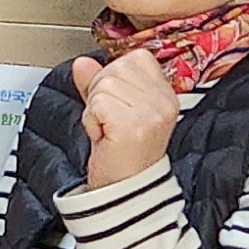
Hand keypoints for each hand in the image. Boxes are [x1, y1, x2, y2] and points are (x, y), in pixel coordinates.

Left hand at [72, 47, 178, 187]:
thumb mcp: (112, 111)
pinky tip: (104, 137)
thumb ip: (98, 82)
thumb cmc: (121, 154)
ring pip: (104, 84)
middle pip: (116, 68)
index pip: (136, 58)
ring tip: (108, 130)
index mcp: (165, 94)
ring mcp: (151, 113)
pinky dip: (91, 121)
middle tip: (110, 121)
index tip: (117, 105)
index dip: (114, 77)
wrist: (124, 191)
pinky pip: (97, 104)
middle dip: (101, 93)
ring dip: (94, 109)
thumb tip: (83, 62)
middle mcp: (164, 102)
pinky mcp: (134, 126)